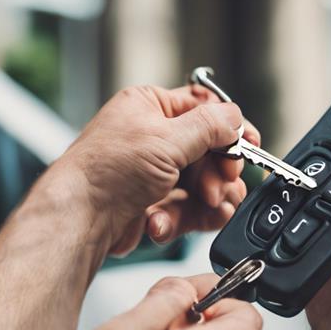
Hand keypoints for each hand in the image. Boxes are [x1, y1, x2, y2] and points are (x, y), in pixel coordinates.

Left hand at [56, 84, 260, 255]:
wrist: (79, 219)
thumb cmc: (105, 172)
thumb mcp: (167, 139)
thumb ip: (210, 126)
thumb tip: (235, 118)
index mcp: (149, 107)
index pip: (203, 109)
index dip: (230, 130)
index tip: (250, 145)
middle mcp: (150, 137)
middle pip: (208, 153)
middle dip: (217, 175)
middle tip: (218, 187)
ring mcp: (150, 172)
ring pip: (200, 186)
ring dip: (203, 202)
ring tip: (203, 210)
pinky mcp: (150, 203)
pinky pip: (183, 209)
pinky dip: (179, 219)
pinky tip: (162, 222)